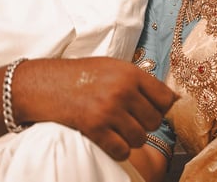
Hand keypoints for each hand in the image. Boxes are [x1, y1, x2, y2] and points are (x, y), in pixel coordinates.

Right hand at [13, 57, 176, 160]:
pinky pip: (122, 150)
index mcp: (129, 73)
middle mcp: (122, 90)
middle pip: (154, 120)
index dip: (161, 107)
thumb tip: (172, 99)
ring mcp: (109, 110)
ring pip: (140, 138)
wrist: (44, 84)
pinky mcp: (95, 128)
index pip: (165, 98)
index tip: (150, 109)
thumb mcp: (112, 67)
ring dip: (130, 138)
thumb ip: (138, 80)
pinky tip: (108, 139)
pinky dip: (117, 149)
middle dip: (144, 123)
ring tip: (116, 128)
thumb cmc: (79, 75)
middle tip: (128, 119)